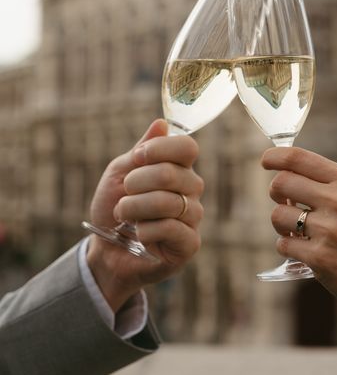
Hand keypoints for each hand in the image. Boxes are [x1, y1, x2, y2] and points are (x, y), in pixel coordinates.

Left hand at [87, 119, 202, 310]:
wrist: (106, 251)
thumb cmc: (114, 208)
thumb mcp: (120, 173)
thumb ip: (141, 149)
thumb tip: (161, 123)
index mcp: (179, 168)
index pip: (187, 147)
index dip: (160, 149)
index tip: (137, 157)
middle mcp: (191, 189)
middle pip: (171, 173)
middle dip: (136, 182)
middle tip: (124, 193)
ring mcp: (193, 216)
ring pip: (167, 202)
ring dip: (134, 208)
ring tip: (123, 215)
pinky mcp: (190, 243)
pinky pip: (170, 228)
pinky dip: (145, 231)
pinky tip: (139, 235)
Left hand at [263, 147, 336, 315]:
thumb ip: (331, 184)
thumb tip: (288, 173)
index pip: (298, 158)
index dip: (275, 156)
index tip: (266, 160)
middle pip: (281, 183)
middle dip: (276, 192)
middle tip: (286, 202)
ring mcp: (329, 230)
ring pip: (277, 215)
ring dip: (281, 224)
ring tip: (299, 231)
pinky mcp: (319, 258)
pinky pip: (283, 244)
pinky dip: (289, 248)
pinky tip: (306, 251)